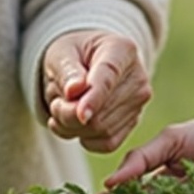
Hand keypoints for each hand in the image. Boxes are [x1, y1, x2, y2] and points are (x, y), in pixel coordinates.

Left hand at [40, 30, 151, 153]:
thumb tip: (74, 91)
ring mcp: (139, 102)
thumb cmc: (73, 54)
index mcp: (122, 50)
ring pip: (102, 130)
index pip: (108, 78)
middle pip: (101, 112)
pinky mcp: (134, 122)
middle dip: (68, 114)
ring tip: (63, 108)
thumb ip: (66, 69)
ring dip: (72, 127)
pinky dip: (85, 139)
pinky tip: (74, 124)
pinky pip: (107, 144)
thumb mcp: (61, 53)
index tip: (81, 115)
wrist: (87, 62)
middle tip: (55, 103)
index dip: (94, 98)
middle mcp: (138, 77)